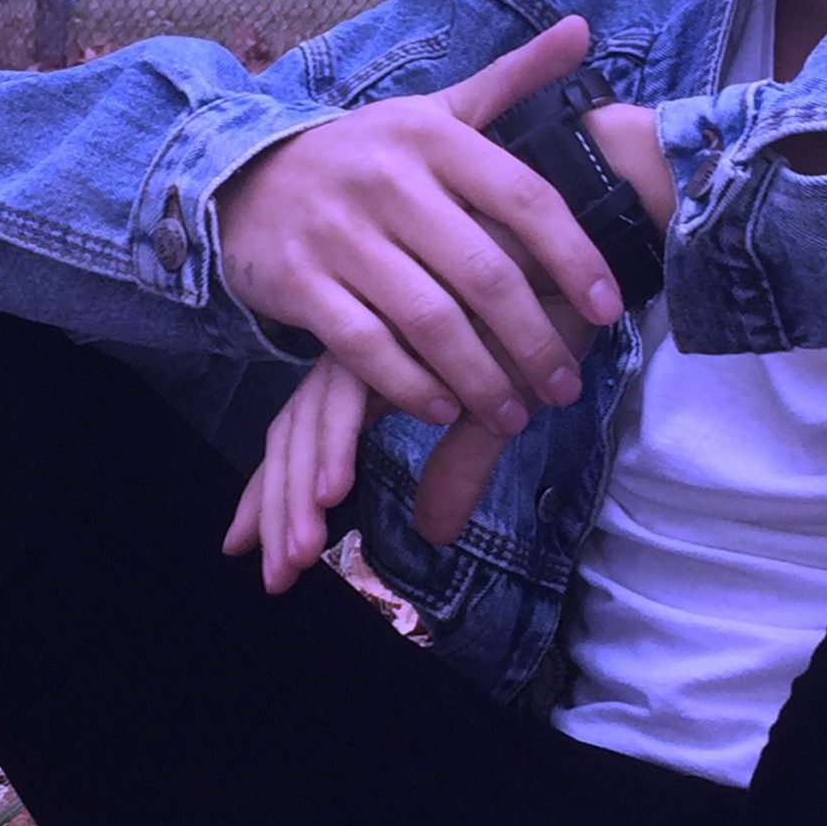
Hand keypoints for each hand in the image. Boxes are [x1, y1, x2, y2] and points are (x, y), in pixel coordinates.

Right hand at [215, 15, 623, 431]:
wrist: (245, 180)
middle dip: (533, 339)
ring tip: (516, 412)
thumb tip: (581, 30)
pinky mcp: (300, 282)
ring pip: (429, 319)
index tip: (606, 309)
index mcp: (432, 135)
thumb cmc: (364, 155)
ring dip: (482, 376)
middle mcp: (388, 180)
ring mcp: (339, 234)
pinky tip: (446, 409)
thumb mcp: (431, 110)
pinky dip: (412, 386)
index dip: (574, 257)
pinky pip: (367, 347)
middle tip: (566, 384)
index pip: (524, 197)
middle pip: (483, 271)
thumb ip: (510, 79)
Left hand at [224, 285, 601, 592]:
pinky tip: (338, 488)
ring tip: (300, 551)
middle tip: (278, 574)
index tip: (247, 550)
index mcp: (369, 364)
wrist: (579, 251)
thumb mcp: (495, 415)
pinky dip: (339, 442)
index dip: (273, 492)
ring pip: (312, 416)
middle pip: (294, 430)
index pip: (302, 433)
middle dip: (279, 504)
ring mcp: (372, 325)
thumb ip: (457, 467)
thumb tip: (432, 535)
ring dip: (302, 488)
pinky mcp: (392, 313)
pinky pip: (352, 385)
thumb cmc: (539, 323)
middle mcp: (360, 344)